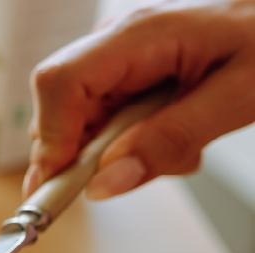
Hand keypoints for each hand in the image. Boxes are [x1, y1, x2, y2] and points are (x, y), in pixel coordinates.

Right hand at [23, 0, 254, 199]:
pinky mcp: (130, 69)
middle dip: (90, 152)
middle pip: (62, 105)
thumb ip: (170, 140)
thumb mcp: (240, 97)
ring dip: (116, 150)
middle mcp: (120, 38)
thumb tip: (102, 184)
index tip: (62, 184)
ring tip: (179, 148)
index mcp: (141, 34)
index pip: (60, 82)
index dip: (50, 138)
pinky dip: (131, 140)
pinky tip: (174, 134)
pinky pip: (106, 115)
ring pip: (83, 117)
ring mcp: (122, 53)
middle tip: (140, 170)